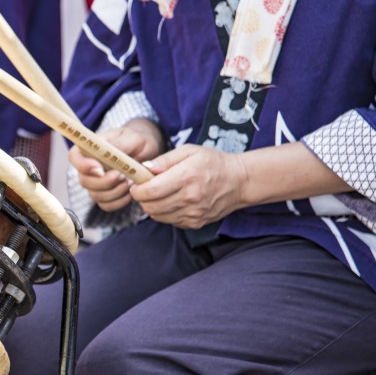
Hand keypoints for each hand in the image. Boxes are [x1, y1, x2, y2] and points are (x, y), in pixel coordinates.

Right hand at [69, 119, 163, 211]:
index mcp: (90, 148)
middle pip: (84, 181)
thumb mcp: (132, 138)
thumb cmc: (136, 140)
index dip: (83, 165)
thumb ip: (118, 145)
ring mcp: (95, 183)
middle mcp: (88, 167)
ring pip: (96, 196)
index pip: (74, 156)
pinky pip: (106, 205)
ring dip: (116, 192)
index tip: (101, 169)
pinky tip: (130, 192)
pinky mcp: (105, 195)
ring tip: (131, 181)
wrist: (146, 151)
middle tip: (123, 176)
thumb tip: (106, 154)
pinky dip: (119, 201)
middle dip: (106, 182)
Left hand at [130, 144, 249, 228]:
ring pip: (157, 216)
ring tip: (158, 194)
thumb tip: (144, 168)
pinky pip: (169, 221)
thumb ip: (165, 159)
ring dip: (152, 206)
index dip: (137, 189)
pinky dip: (165, 213)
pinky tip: (171, 201)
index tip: (135, 184)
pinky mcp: (195, 223)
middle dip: (141, 198)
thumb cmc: (213, 162)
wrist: (240, 182)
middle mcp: (189, 198)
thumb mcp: (190, 151)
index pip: (150, 191)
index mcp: (186, 177)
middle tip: (144, 188)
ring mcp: (193, 213)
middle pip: (150, 206)